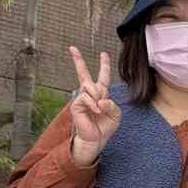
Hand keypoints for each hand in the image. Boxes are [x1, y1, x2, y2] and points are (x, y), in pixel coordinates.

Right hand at [66, 46, 118, 167]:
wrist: (96, 139)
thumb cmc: (105, 126)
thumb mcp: (115, 114)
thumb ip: (112, 104)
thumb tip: (101, 99)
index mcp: (101, 94)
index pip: (102, 77)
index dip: (104, 65)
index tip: (103, 54)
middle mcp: (90, 94)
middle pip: (84, 74)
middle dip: (78, 60)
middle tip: (72, 48)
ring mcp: (82, 98)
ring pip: (90, 88)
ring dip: (98, 98)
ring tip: (99, 109)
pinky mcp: (76, 104)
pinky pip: (86, 97)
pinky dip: (94, 104)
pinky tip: (96, 111)